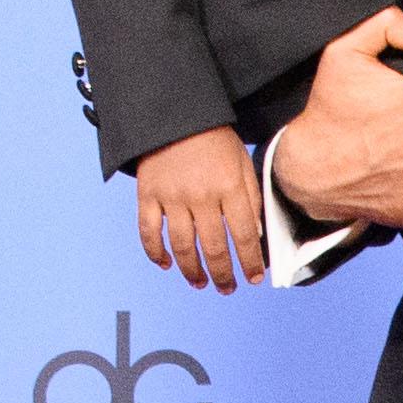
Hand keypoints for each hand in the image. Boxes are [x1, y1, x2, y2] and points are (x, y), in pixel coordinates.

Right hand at [131, 128, 267, 292]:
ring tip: (199, 283)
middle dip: (223, 274)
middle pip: (213, 247)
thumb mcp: (242, 162)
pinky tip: (165, 264)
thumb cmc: (213, 138)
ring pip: (182, 246)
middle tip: (227, 288)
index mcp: (229, 187)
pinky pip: (149, 232)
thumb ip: (251, 198)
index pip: (244, 235)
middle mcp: (201, 195)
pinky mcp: (148, 195)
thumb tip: (254, 235)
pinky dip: (155, 252)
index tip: (253, 278)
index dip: (249, 262)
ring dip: (192, 270)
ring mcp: (172, 197)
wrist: (176, 114)